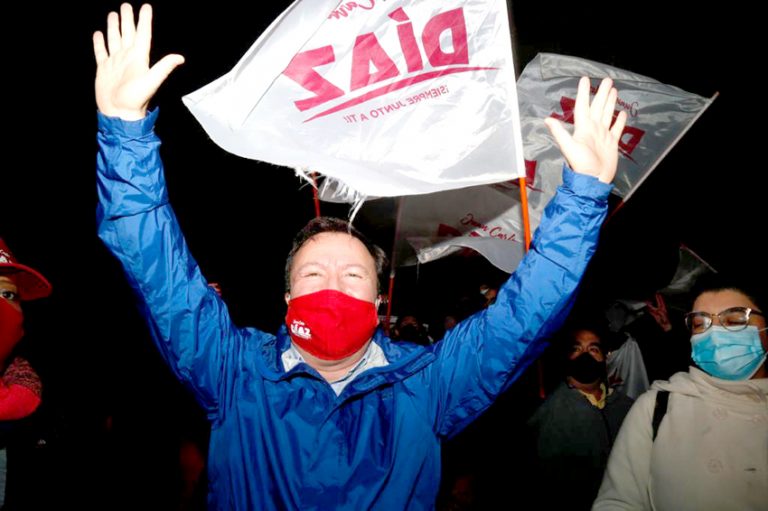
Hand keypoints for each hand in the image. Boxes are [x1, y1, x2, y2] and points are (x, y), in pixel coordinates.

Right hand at [93, 3, 184, 119]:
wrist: (119, 113)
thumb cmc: (136, 99)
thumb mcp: (151, 81)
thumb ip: (164, 67)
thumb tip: (180, 58)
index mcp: (139, 58)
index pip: (143, 34)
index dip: (144, 20)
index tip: (145, 7)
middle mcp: (127, 58)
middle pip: (128, 33)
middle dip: (128, 19)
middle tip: (126, 5)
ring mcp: (115, 63)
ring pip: (114, 39)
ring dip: (114, 27)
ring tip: (114, 14)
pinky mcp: (104, 69)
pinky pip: (101, 52)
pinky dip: (99, 43)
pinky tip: (99, 34)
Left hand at [544, 76, 626, 183]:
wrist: (593, 180)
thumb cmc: (581, 165)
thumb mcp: (569, 147)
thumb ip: (559, 133)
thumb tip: (547, 119)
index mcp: (583, 128)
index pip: (583, 106)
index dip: (584, 93)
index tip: (585, 80)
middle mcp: (593, 129)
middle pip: (598, 107)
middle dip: (602, 93)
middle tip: (607, 80)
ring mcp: (603, 136)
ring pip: (607, 114)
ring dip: (610, 102)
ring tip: (613, 90)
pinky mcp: (611, 143)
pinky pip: (616, 129)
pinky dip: (619, 121)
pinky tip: (622, 113)